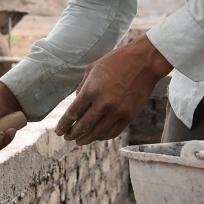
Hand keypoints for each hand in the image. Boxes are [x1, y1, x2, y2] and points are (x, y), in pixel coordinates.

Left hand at [55, 34, 172, 146]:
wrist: (144, 62)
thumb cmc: (116, 61)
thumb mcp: (92, 69)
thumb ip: (82, 88)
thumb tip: (77, 104)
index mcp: (91, 90)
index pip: (73, 113)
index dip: (64, 124)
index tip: (58, 131)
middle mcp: (104, 103)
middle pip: (83, 126)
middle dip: (72, 134)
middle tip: (66, 138)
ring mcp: (118, 111)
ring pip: (98, 133)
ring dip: (86, 139)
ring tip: (79, 141)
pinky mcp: (129, 116)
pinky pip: (113, 132)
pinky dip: (103, 136)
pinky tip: (97, 136)